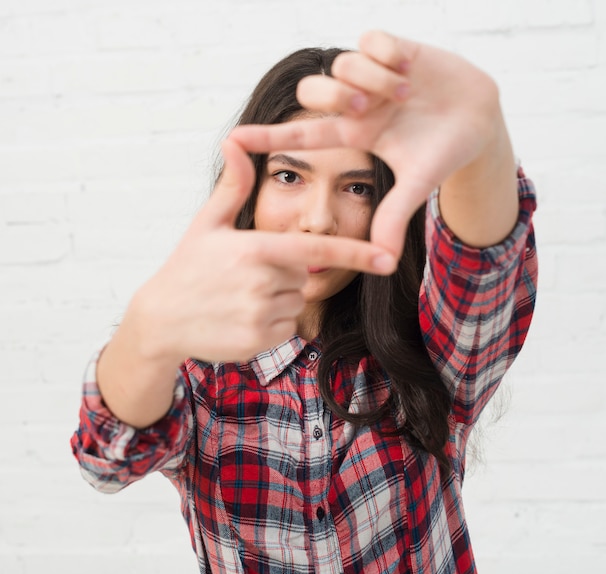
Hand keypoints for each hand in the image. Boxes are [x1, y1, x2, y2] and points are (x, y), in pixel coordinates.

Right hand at [131, 138, 395, 364]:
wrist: (160, 320)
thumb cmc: (186, 266)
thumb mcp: (207, 223)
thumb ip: (233, 186)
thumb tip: (236, 142)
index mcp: (254, 250)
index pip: (315, 252)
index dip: (354, 254)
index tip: (387, 259)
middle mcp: (261, 284)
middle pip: (304, 276)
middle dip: (285, 272)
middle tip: (245, 275)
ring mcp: (259, 316)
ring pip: (296, 302)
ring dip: (278, 298)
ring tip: (239, 297)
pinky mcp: (257, 342)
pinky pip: (286, 327)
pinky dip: (271, 322)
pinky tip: (240, 317)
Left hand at [230, 30, 515, 257]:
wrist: (480, 121)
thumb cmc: (442, 154)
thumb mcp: (416, 186)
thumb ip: (394, 217)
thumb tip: (383, 262)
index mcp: (355, 136)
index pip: (302, 136)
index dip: (268, 138)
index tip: (233, 140)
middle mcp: (357, 104)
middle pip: (314, 92)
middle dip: (336, 98)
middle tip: (370, 110)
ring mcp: (373, 76)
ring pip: (341, 64)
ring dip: (371, 79)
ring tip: (404, 93)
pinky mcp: (394, 48)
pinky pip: (370, 39)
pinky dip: (387, 53)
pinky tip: (408, 68)